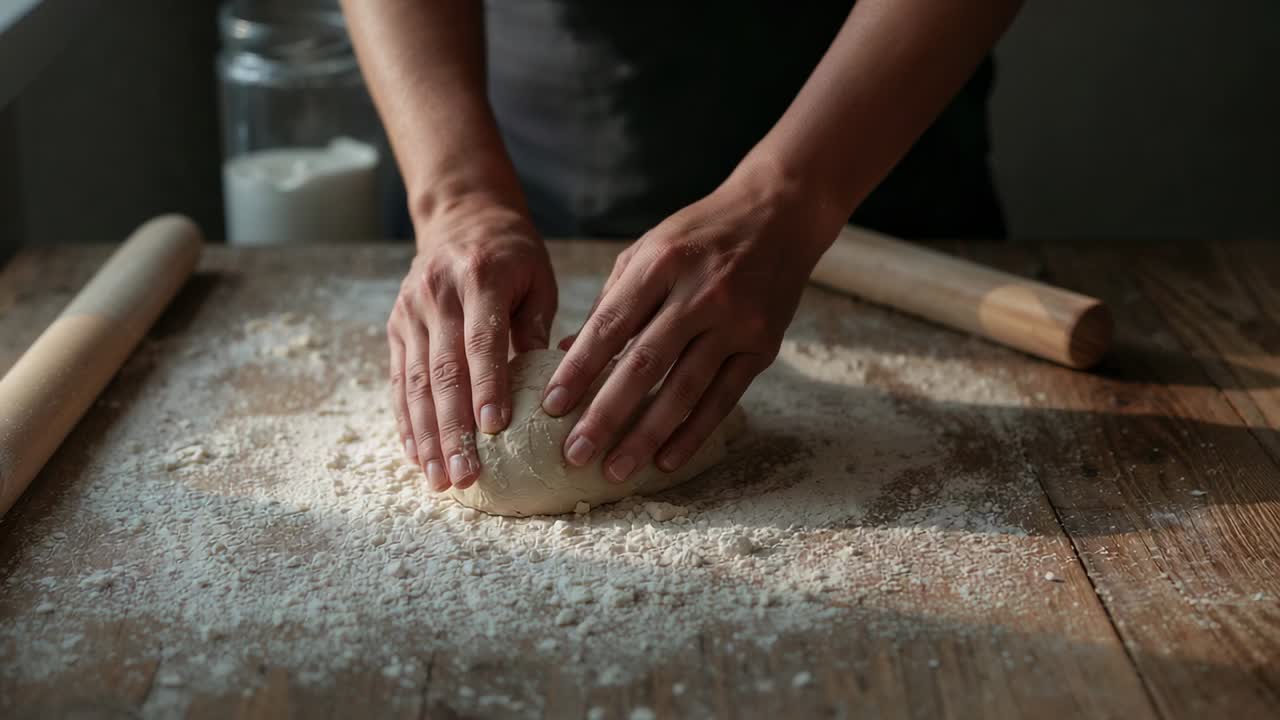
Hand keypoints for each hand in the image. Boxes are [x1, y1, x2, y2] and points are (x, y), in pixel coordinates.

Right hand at [388, 201, 557, 490]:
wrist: (461, 214)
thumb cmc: (513, 254)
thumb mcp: (537, 278)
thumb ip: (538, 327)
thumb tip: (550, 388)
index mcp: (479, 279)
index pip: (481, 341)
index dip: (487, 386)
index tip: (495, 429)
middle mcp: (436, 295)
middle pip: (442, 371)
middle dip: (453, 429)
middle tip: (466, 474)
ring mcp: (409, 312)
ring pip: (415, 384)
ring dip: (427, 436)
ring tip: (440, 479)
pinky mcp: (395, 327)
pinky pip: (399, 381)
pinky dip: (407, 422)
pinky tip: (418, 456)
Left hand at [542, 168, 840, 481]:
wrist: (779, 213)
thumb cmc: (700, 234)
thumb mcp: (649, 250)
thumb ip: (611, 302)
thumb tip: (563, 356)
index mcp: (661, 263)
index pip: (610, 325)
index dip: (578, 369)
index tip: (550, 407)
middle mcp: (699, 293)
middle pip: (644, 364)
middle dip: (606, 414)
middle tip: (574, 453)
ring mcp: (735, 321)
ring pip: (684, 388)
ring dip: (646, 435)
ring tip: (616, 469)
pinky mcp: (762, 345)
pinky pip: (723, 397)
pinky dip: (694, 432)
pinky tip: (667, 459)